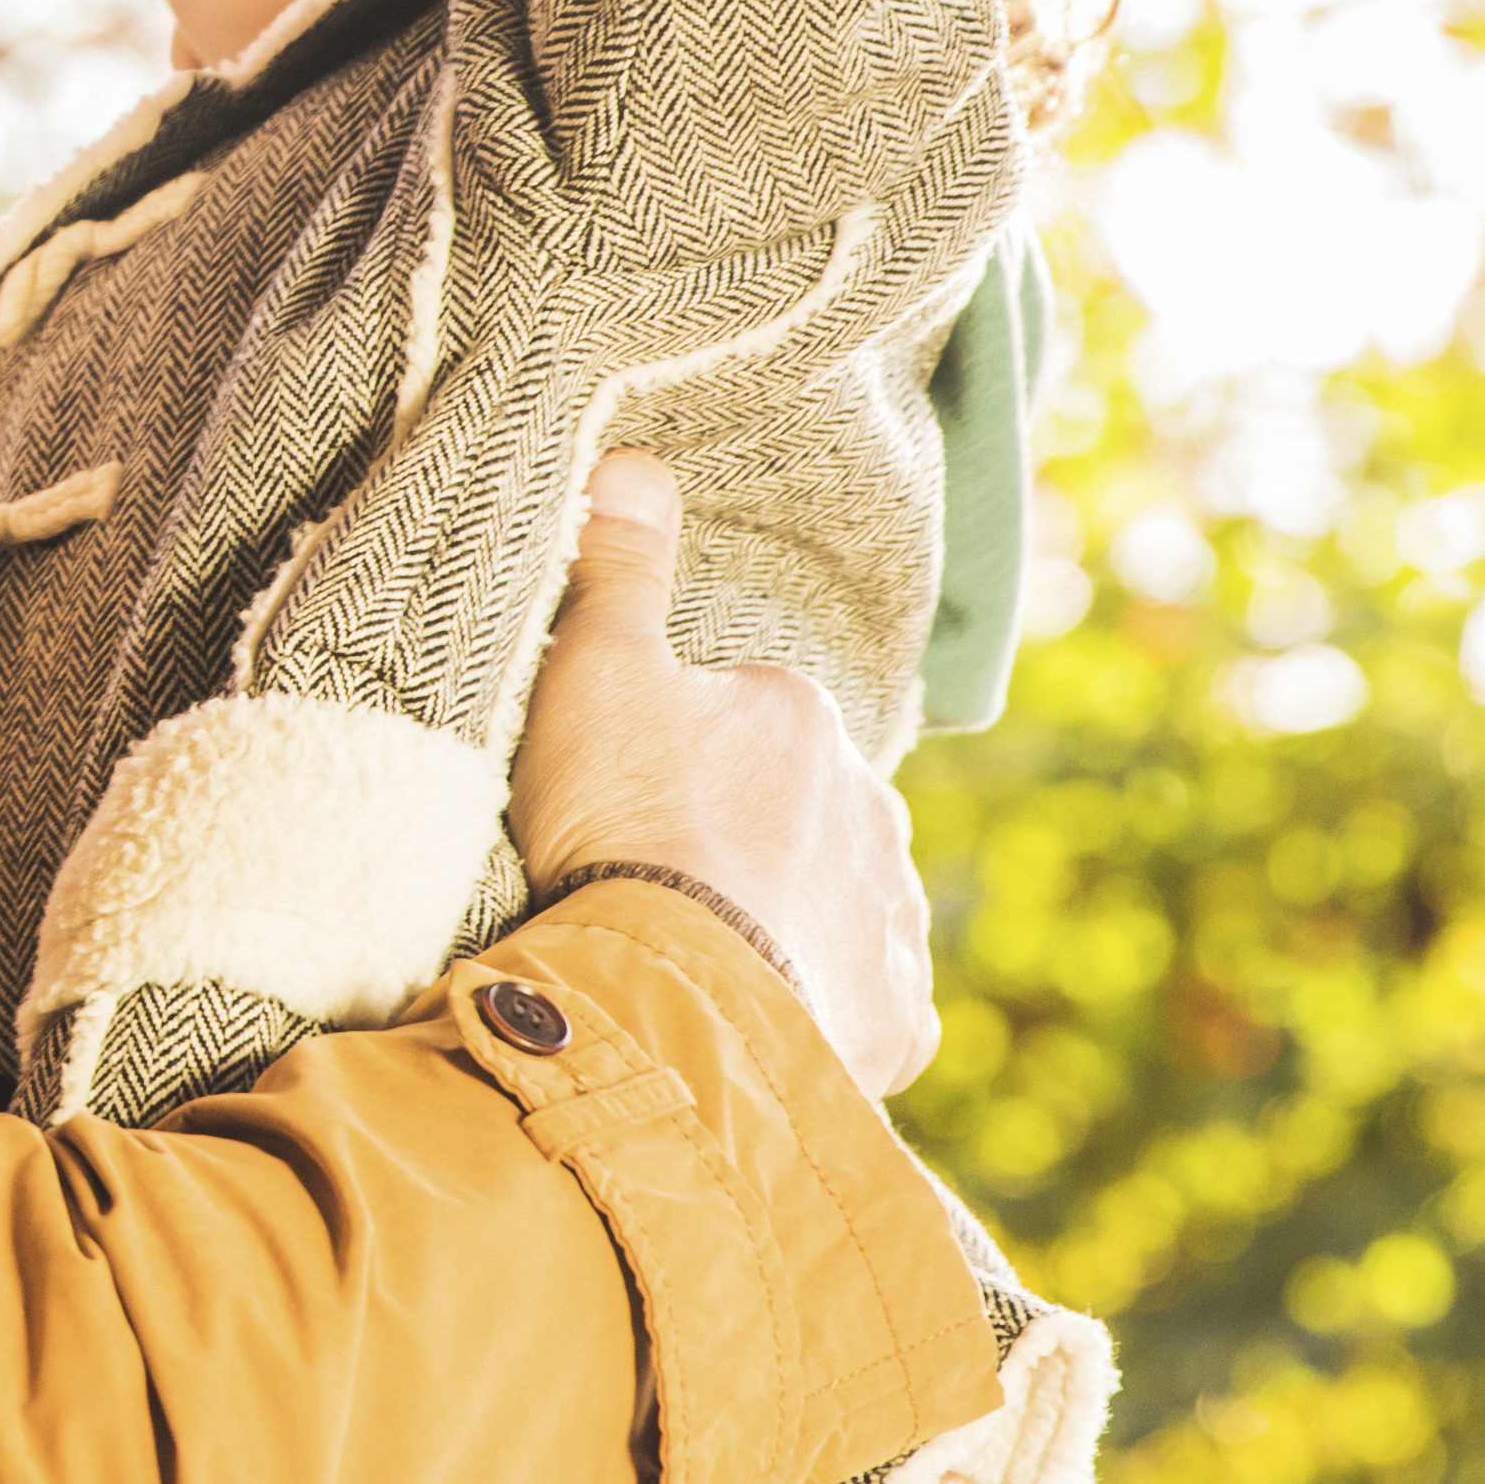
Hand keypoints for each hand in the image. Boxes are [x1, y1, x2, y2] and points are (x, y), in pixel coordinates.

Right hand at [507, 457, 935, 1092]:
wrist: (668, 994)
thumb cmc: (624, 822)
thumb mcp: (592, 672)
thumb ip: (617, 570)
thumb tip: (634, 462)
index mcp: (807, 720)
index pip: (752, 717)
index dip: (686, 755)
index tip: (630, 795)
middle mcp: (876, 815)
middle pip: (812, 812)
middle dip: (758, 838)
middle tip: (664, 878)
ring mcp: (891, 924)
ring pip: (849, 905)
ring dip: (798, 919)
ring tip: (709, 955)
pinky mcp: (892, 1022)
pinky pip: (873, 1006)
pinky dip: (830, 1009)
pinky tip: (770, 1017)